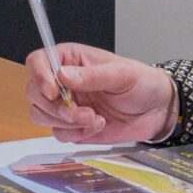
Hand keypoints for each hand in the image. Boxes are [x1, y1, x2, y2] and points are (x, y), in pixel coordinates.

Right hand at [23, 43, 177, 143]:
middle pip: (34, 92)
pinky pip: (59, 133)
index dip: (39, 76)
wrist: (157, 111)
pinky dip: (75, 133)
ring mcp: (65, 105)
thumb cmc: (142, 83)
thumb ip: (92, 76)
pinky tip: (97, 126)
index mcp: (71, 59)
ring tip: (94, 119)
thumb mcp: (121, 74)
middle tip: (79, 112)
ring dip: (65, 122)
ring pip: (41, 115)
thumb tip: (62, 75)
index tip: (53, 91)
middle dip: (54, 107)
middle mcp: (62, 81)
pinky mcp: (72, 126)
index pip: (38, 61)